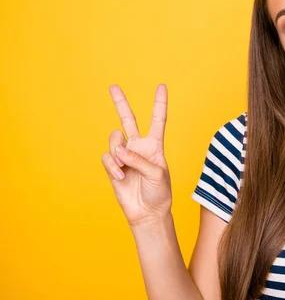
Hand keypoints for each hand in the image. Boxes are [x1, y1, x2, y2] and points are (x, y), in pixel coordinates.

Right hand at [101, 84, 172, 226]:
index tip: (162, 86)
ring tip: (123, 167)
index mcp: (155, 145)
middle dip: (120, 103)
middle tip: (113, 86)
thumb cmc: (159, 193)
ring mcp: (125, 156)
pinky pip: (107, 158)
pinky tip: (120, 176)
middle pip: (128, 120)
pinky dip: (113, 166)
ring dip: (118, 151)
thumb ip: (139, 159)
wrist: (148, 212)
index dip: (159, 103)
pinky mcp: (113, 167)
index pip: (158, 120)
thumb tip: (120, 150)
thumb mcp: (157, 174)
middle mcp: (138, 146)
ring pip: (114, 139)